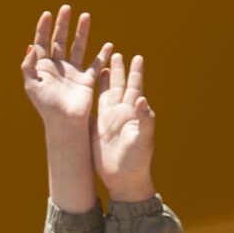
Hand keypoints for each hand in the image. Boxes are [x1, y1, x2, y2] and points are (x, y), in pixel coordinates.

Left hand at [21, 5, 105, 127]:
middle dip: (63, 24)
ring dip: (81, 32)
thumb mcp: (32, 85)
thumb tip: (29, 46)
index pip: (42, 42)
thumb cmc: (46, 106)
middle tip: (66, 8)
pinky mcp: (86, 80)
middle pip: (60, 39)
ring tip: (85, 16)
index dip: (43, 28)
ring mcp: (73, 72)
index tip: (47, 15)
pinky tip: (108, 45)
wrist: (64, 123)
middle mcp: (58, 66)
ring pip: (78, 46)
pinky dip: (102, 55)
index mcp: (43, 66)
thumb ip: (28, 66)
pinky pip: (96, 64)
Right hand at [94, 50, 155, 202]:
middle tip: (117, 53)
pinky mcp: (97, 128)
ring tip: (104, 64)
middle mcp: (121, 113)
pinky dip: (93, 96)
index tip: (137, 57)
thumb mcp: (142, 140)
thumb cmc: (136, 161)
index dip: (136, 73)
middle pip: (120, 86)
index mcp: (133, 114)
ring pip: (107, 94)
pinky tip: (89, 89)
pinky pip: (95, 108)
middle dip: (119, 70)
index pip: (136, 88)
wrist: (123, 179)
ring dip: (106, 80)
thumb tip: (143, 99)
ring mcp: (109, 120)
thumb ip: (144, 120)